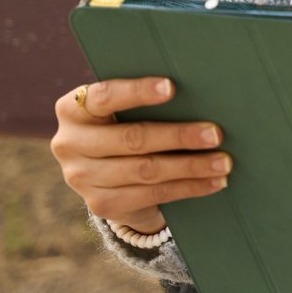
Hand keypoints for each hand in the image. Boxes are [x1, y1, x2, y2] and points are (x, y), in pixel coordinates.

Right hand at [49, 77, 230, 233]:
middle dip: (179, 136)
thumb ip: (144, 99)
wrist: (109, 175)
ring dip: (191, 166)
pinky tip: (213, 182)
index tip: (172, 87)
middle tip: (216, 134)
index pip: (104, 96)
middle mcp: (68, 143)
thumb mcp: (124, 109)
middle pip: (132, 138)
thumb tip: (200, 89)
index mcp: (72, 109)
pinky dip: (188, 187)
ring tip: (223, 162)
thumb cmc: (127, 124)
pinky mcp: (100, 204)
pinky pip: (152, 194)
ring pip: (146, 170)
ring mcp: (81, 178)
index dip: (137, 91)